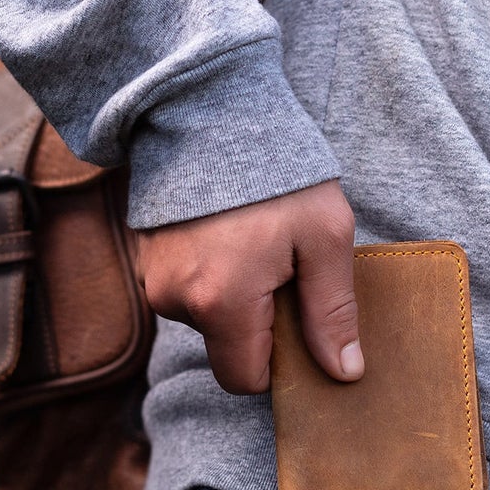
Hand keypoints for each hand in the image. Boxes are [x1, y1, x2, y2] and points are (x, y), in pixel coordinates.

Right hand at [133, 179, 362, 394]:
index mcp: (221, 303)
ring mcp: (152, 277)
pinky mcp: (144, 256)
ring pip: (205, 316)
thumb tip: (345, 372)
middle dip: (258, 323)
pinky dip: (211, 273)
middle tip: (283, 268)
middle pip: (226, 347)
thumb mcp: (326, 240)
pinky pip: (185, 288)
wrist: (213, 110)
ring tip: (254, 242)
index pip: (245, 379)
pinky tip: (229, 233)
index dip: (278, 363)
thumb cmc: (280, 174)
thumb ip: (333, 312)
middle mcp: (175, 299)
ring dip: (233, 295)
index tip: (298, 321)